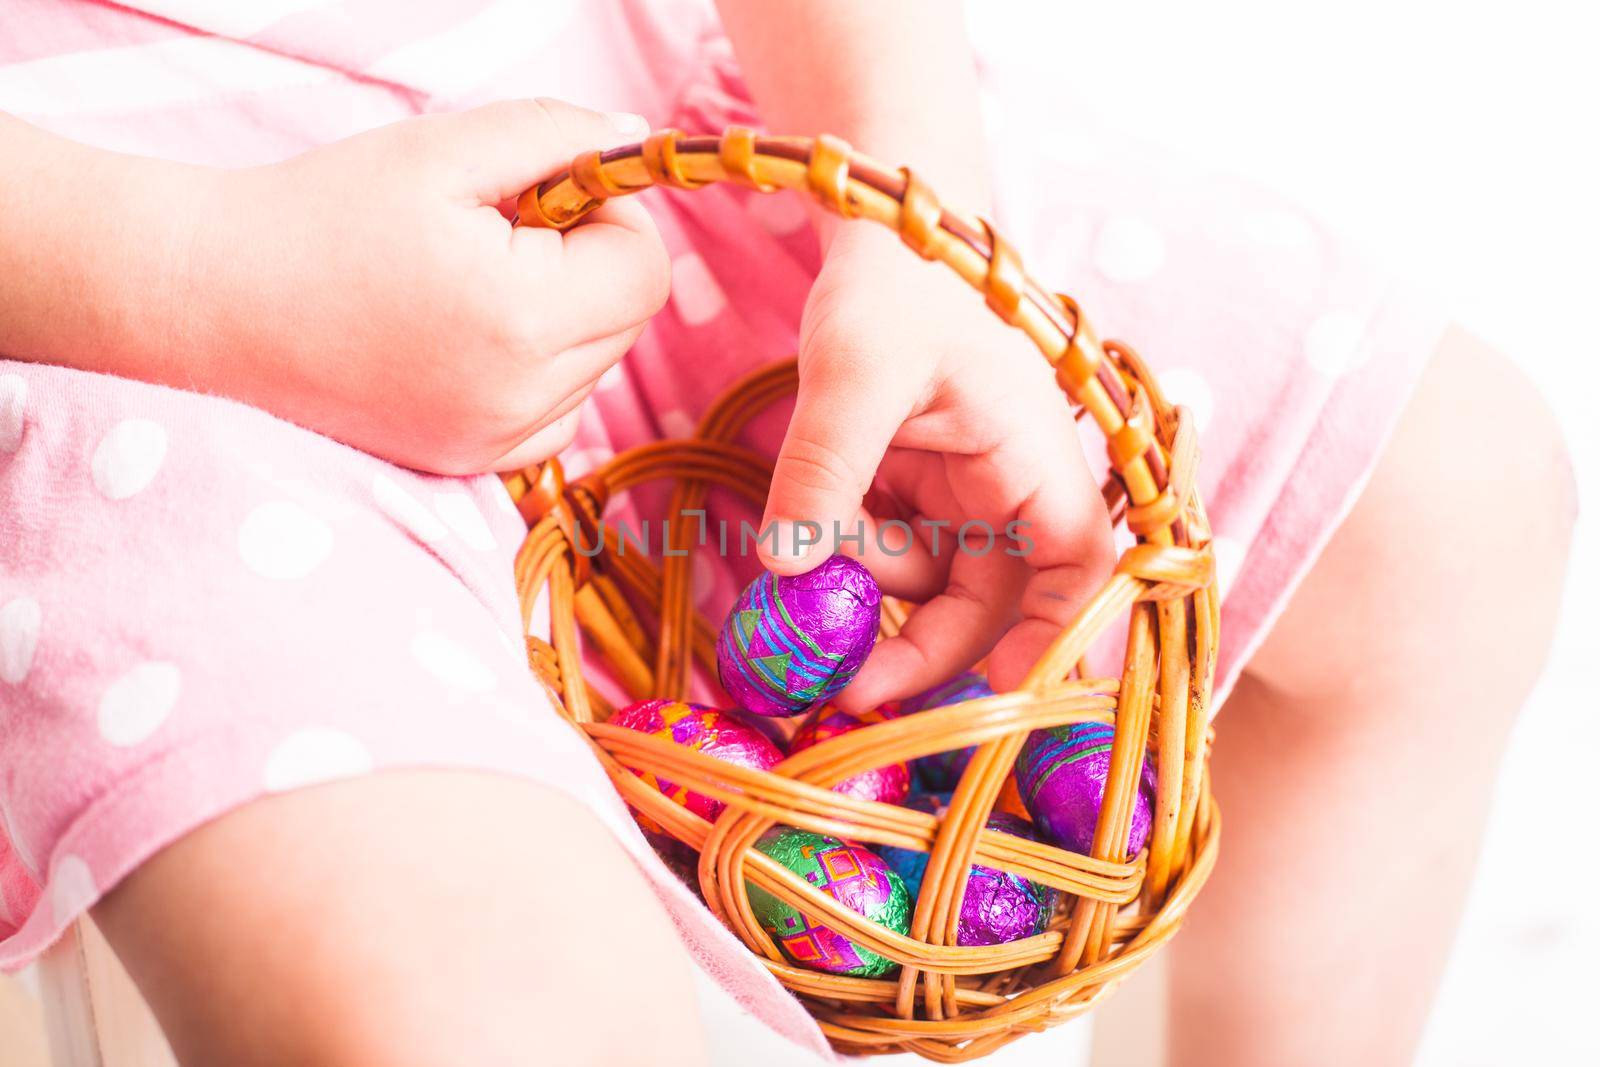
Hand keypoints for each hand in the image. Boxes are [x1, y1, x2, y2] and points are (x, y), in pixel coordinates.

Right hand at [185, 100, 666, 473]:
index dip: (612, 217)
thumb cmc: (321, 214)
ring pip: (595, 369)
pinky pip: (555, 416)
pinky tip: (469, 336)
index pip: (645, 271)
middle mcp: (519, 397)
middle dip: (588, 264)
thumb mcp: (442, 149)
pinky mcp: (468, 463)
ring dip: (563, 318)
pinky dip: (538, 373)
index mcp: (522, 316)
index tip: (548, 195)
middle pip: (627, 322)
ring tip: (473, 283)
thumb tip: (636, 136)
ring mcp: (493, 442)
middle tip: (503, 232)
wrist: (214, 300)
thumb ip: (555, 133)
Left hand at [760, 223, 1114, 703]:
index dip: (1055, 642)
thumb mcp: (854, 372)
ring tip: (810, 526)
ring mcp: (963, 498)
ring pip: (923, 587)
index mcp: (1036, 460)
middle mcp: (1012, 491)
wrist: (880, 237)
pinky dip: (842, 558)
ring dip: (862, 582)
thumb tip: (787, 570)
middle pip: (988, 607)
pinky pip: (883, 557)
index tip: (1008, 699)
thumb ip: (825, 469)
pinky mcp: (916, 496)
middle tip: (844, 688)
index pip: (1077, 573)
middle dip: (917, 646)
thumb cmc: (895, 283)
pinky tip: (807, 529)